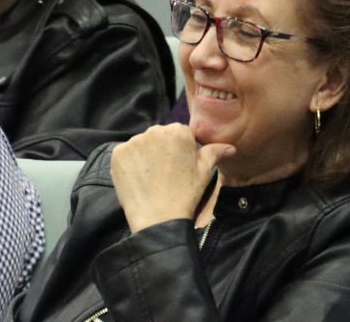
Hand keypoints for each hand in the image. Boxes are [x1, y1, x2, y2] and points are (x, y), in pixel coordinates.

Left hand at [111, 124, 235, 233]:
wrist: (158, 218)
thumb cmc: (185, 194)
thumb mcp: (204, 172)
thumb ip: (215, 152)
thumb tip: (231, 147)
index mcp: (178, 131)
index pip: (180, 133)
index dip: (181, 149)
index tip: (180, 165)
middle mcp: (154, 131)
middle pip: (160, 136)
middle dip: (163, 149)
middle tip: (166, 172)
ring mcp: (133, 142)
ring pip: (142, 144)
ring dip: (146, 155)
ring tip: (151, 176)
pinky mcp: (117, 155)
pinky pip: (126, 154)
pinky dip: (130, 163)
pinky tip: (138, 178)